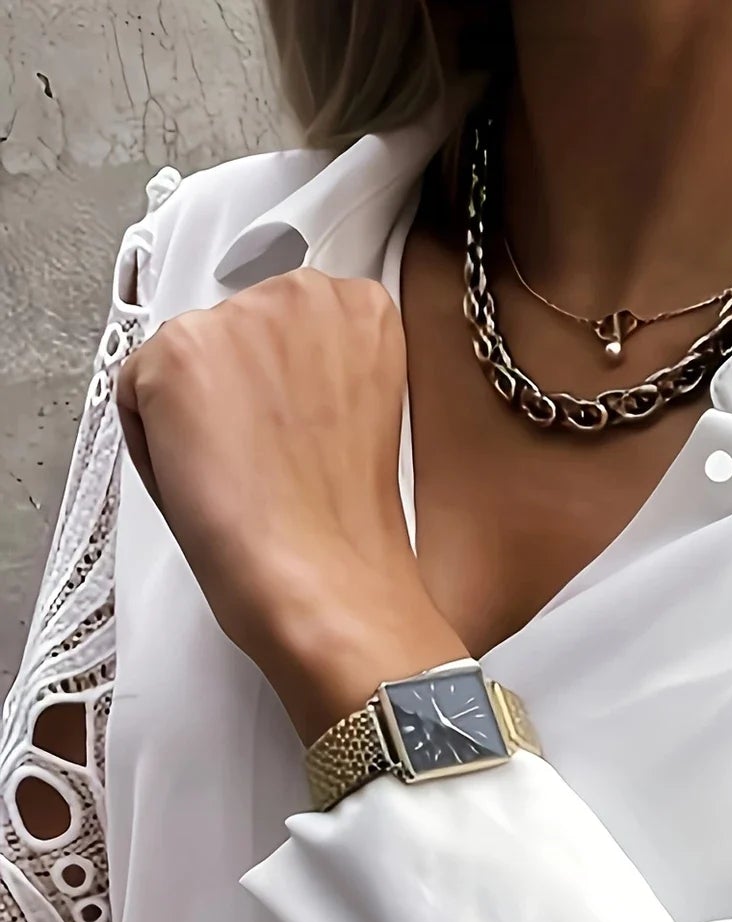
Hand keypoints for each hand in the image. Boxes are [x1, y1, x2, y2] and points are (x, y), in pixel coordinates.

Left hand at [115, 267, 466, 741]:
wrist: (322, 580)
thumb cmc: (346, 531)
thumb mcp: (363, 418)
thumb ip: (326, 373)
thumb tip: (277, 373)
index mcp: (362, 311)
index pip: (289, 322)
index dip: (283, 388)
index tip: (291, 429)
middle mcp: (302, 297)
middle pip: (232, 332)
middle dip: (235, 390)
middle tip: (262, 460)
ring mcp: (237, 320)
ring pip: (183, 360)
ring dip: (193, 413)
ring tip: (239, 473)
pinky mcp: (179, 352)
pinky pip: (136, 391)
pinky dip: (153, 442)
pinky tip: (205, 478)